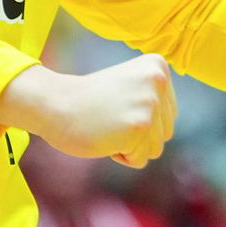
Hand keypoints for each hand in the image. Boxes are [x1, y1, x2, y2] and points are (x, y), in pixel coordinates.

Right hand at [0, 55, 176, 168]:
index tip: (116, 104)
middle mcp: (157, 80)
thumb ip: (154, 99)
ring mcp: (150, 103)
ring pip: (155, 148)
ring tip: (108, 125)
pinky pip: (140, 159)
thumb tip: (169, 128)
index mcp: (157, 66)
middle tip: (109, 116)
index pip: (168, 114)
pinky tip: (105, 136)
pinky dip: (121, 156)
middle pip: (165, 132)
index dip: (141, 119)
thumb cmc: (90, 100)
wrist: (56, 103)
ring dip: (130, 146)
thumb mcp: (131, 85)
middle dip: (137, 135)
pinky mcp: (139, 126)